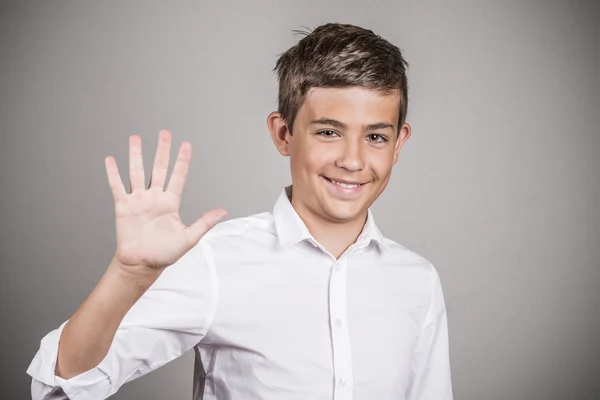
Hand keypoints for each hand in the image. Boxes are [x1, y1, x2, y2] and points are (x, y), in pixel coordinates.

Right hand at [104, 129, 226, 272]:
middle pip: (159, 168)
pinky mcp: (123, 207)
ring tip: (135, 138)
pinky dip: (113, 173)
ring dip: (136, 155)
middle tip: (165, 133)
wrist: (142, 264)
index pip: (178, 176)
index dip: (182, 160)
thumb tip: (224, 211)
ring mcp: (138, 200)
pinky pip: (117, 186)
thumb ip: (205, 222)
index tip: (186, 144)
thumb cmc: (165, 253)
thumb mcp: (189, 238)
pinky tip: (111, 159)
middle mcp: (155, 197)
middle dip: (162, 150)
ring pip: (137, 172)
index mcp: (171, 203)